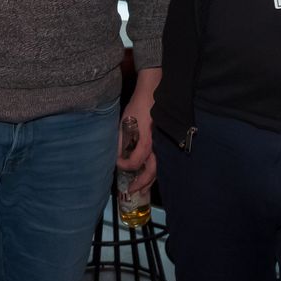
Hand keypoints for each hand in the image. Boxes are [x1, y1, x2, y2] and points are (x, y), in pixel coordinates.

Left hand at [117, 68, 159, 193]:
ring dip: (149, 180)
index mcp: (146, 139)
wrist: (154, 91)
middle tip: (130, 189)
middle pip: (152, 170)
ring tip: (140, 188)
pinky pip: (160, 159)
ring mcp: (162, 143)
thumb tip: (116, 155)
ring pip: (158, 167)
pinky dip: (154, 170)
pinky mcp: (164, 141)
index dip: (126, 166)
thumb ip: (121, 139)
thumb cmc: (138, 104)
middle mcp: (157, 144)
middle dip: (141, 183)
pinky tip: (148, 175)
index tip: (118, 164)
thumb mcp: (125, 120)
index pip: (136, 161)